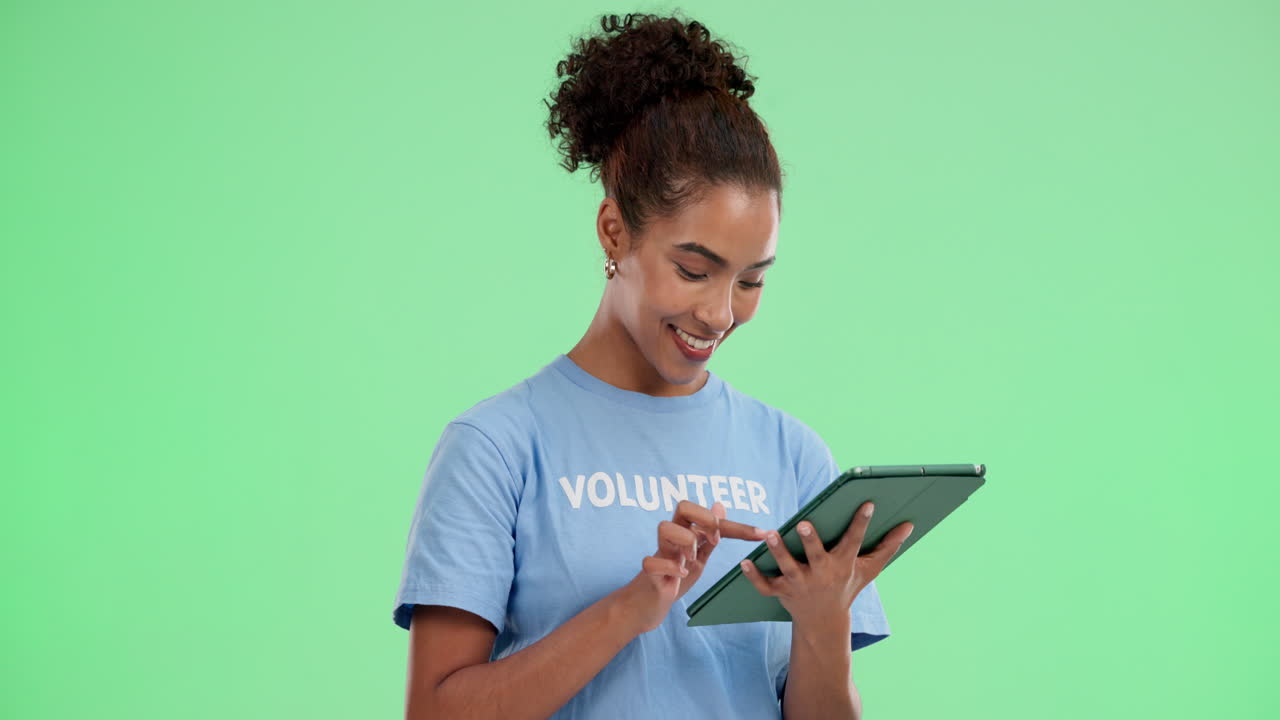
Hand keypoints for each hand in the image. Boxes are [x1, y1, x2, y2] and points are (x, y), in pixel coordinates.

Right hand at [622, 500, 766, 632]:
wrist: (650, 603)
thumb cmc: (675, 576)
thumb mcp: (698, 555)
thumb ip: (710, 534)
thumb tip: (720, 504)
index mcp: (686, 532)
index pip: (711, 517)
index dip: (738, 525)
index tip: (761, 534)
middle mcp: (672, 538)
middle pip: (683, 506)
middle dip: (705, 519)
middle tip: (715, 540)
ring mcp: (659, 553)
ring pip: (664, 527)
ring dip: (686, 541)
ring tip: (692, 560)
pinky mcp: (649, 572)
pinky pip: (651, 562)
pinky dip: (670, 567)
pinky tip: (682, 575)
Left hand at [740, 500, 913, 628]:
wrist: (824, 621)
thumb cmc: (847, 586)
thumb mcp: (869, 569)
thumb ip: (888, 546)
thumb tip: (910, 524)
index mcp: (843, 564)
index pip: (854, 541)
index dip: (861, 522)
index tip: (867, 503)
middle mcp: (821, 574)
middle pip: (815, 556)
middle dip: (810, 541)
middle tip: (804, 524)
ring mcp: (799, 584)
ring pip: (787, 567)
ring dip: (779, 552)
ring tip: (771, 534)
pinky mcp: (780, 591)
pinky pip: (765, 586)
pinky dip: (754, 577)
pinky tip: (744, 561)